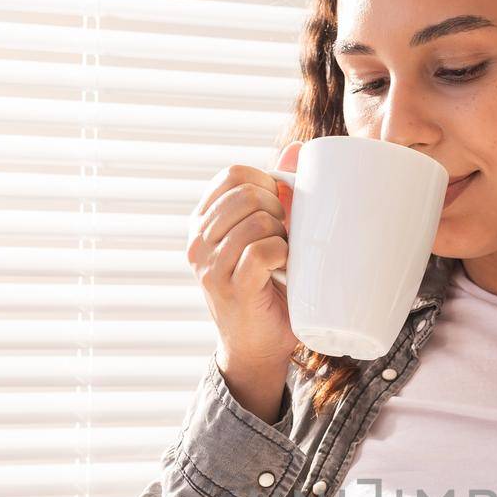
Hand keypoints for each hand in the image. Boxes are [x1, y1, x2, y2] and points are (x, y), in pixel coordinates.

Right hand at [186, 141, 301, 370]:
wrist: (258, 349)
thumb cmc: (267, 288)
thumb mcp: (267, 234)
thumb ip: (278, 193)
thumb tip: (298, 148)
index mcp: (202, 222)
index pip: (232, 174)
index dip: (266, 182)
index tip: (279, 208)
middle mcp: (197, 241)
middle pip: (246, 193)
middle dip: (277, 208)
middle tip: (284, 236)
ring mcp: (209, 266)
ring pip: (257, 220)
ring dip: (282, 235)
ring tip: (283, 257)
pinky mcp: (231, 287)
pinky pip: (262, 251)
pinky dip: (282, 255)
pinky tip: (283, 270)